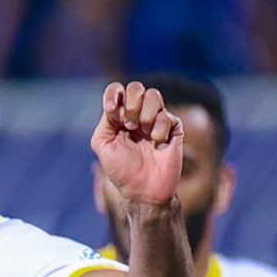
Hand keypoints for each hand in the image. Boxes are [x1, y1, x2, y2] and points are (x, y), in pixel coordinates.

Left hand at [91, 80, 183, 210]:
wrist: (143, 189)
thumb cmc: (121, 169)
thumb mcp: (103, 145)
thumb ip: (105, 122)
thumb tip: (117, 105)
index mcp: (120, 116)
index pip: (117, 90)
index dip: (113, 94)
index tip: (111, 110)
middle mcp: (138, 114)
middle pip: (136, 87)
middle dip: (131, 104)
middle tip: (129, 126)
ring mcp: (156, 119)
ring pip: (154, 95)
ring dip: (145, 114)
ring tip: (142, 134)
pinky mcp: (173, 127)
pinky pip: (167, 115)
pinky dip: (159, 129)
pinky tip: (156, 143)